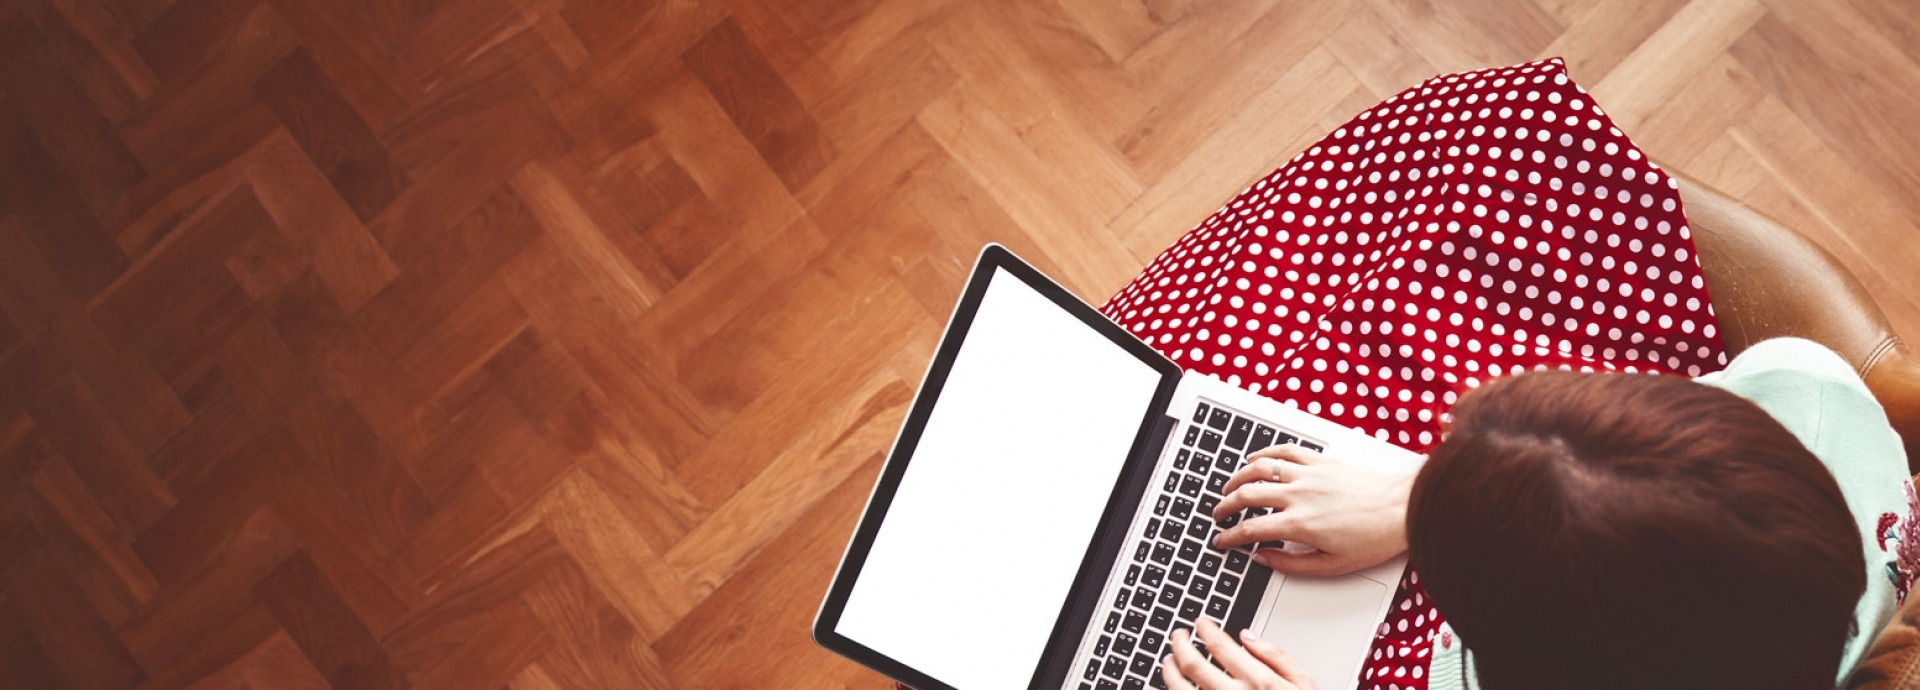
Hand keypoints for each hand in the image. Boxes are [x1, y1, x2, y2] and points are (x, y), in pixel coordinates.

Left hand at [1161, 619, 1316, 689]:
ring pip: (1179, 688)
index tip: (1200, 623)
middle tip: (1177, 636)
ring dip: (1169, 670)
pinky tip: (1170, 688)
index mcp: (1257, 681)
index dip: (1205, 629)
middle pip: (1191, 664)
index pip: (1219, 645)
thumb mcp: (1303, 684)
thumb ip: (1277, 657)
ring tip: (1169, 661)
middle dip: (1179, 644)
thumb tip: (1248, 636)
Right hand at [1211, 444, 1413, 575]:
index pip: (1250, 529)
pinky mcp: (1320, 460)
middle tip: (1219, 515)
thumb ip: (1291, 564)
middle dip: (1225, 506)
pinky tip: (1254, 460)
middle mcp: (1298, 495)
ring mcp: (1308, 474)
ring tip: (1229, 487)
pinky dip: (1263, 454)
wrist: (1402, 508)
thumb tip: (1264, 558)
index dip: (1229, 536)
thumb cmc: (1374, 537)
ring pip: (1259, 469)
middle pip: (1246, 495)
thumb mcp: (1331, 565)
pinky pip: (1283, 451)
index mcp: (1299, 524)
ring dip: (1237, 478)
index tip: (1221, 540)